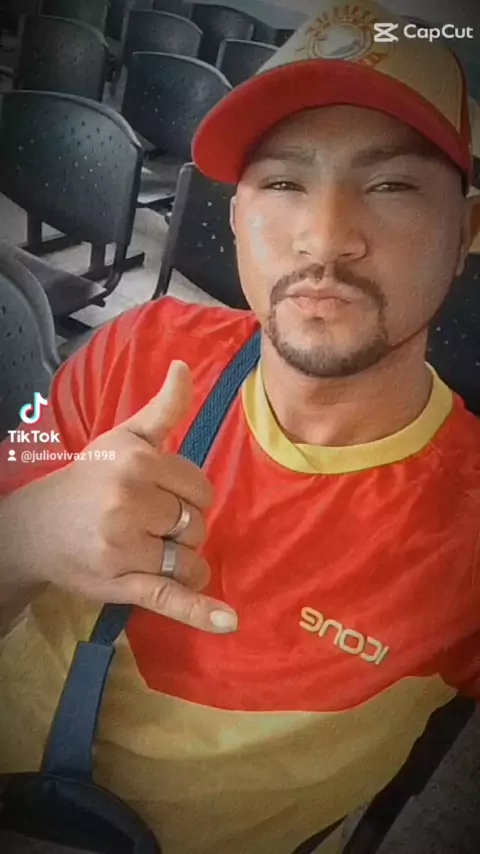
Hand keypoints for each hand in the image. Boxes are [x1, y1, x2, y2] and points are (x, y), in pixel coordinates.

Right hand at [11, 362, 236, 633]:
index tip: (163, 497)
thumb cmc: (90, 478)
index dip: (190, 497)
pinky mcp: (120, 583)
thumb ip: (163, 408)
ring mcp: (124, 546)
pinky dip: (200, 611)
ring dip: (184, 561)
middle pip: (197, 524)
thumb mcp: (124, 438)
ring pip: (189, 559)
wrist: (38, 526)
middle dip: (184, 527)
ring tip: (153, 551)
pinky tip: (228, 622)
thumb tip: (184, 367)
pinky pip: (169, 597)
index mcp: (137, 462)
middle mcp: (129, 501)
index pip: (201, 488)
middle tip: (150, 523)